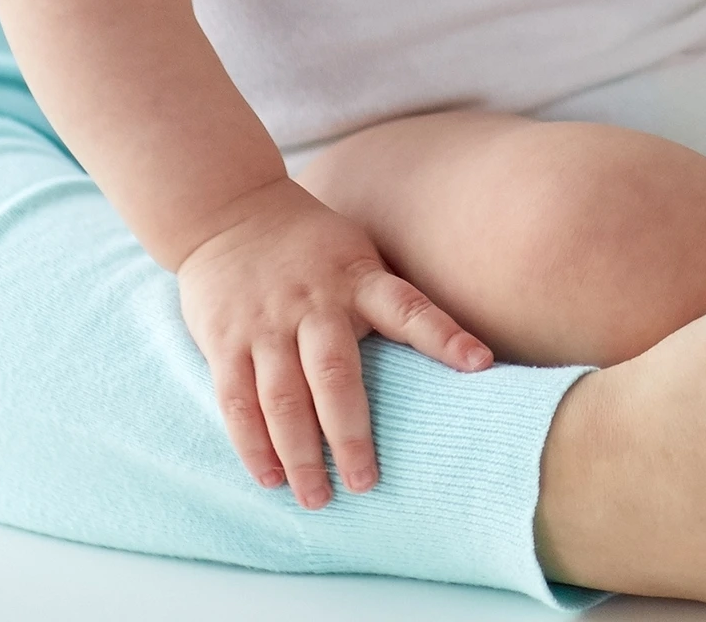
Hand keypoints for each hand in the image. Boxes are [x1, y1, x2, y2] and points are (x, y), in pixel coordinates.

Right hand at [174, 177, 490, 506]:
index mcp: (358, 278)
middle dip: (350, 435)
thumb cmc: (311, 244)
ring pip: (282, 398)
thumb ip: (389, 297)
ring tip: (318, 497)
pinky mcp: (225, 340)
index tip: (480, 364)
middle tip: (366, 483)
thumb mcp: (358, 252)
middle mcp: (313, 303)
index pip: (408, 308)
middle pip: (335, 376)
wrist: (228, 209)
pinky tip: (269, 476)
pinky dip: (253, 444)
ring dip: (300, 454)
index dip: (445, 335)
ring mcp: (266, 324)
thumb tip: (453, 348)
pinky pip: (237, 400)